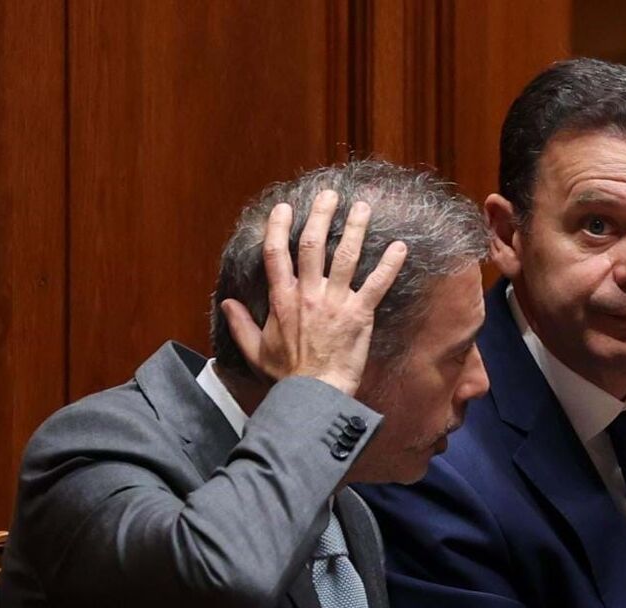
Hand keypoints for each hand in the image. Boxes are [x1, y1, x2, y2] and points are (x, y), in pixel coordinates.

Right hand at [221, 190, 406, 395]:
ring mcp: (335, 302)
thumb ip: (240, 324)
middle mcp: (308, 294)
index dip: (279, 227)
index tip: (284, 208)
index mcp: (282, 300)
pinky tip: (400, 247)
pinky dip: (389, 265)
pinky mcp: (360, 314)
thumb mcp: (255, 350)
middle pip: (312, 244)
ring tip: (362, 207)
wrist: (313, 394)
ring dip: (355, 228)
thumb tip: (226, 302)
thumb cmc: (286, 376)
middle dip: (321, 216)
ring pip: (345, 256)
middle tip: (329, 195)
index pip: (276, 254)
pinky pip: (377, 284)